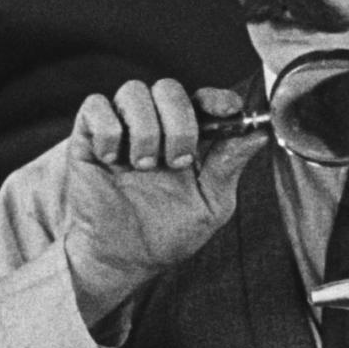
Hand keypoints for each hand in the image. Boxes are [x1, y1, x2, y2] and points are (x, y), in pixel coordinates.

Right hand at [62, 79, 267, 326]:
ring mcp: (123, 129)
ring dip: (145, 129)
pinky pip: (96, 106)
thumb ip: (229, 166)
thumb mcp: (210, 204)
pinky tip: (112, 160)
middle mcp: (158, 126)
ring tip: (144, 166)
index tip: (227, 110)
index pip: (205, 99)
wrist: (121, 259)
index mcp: (191, 137)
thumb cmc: (168, 233)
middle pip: (169, 88)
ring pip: (133, 91)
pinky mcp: (88, 137)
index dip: (217, 98)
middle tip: (177, 161)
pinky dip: (109, 130)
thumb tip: (259, 133)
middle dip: (179, 121)